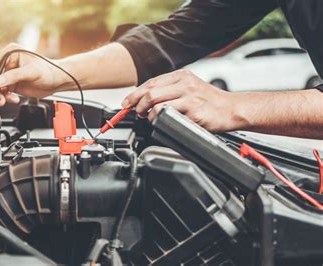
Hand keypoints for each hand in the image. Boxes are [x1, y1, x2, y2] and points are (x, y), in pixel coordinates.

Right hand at [0, 43, 68, 105]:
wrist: (57, 81)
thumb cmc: (48, 71)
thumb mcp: (31, 72)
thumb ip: (14, 76)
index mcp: (12, 53)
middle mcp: (9, 63)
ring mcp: (10, 74)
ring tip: (3, 101)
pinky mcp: (13, 84)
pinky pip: (4, 92)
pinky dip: (6, 97)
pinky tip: (13, 99)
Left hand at [121, 69, 246, 131]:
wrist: (233, 109)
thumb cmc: (210, 101)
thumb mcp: (190, 88)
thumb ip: (170, 90)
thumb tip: (145, 99)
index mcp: (182, 76)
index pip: (151, 83)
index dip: (135, 93)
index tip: (126, 102)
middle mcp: (185, 84)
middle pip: (150, 93)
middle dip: (138, 104)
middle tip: (136, 112)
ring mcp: (190, 98)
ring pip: (157, 104)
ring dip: (148, 114)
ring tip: (150, 118)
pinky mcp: (194, 113)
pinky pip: (169, 117)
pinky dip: (161, 121)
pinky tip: (163, 122)